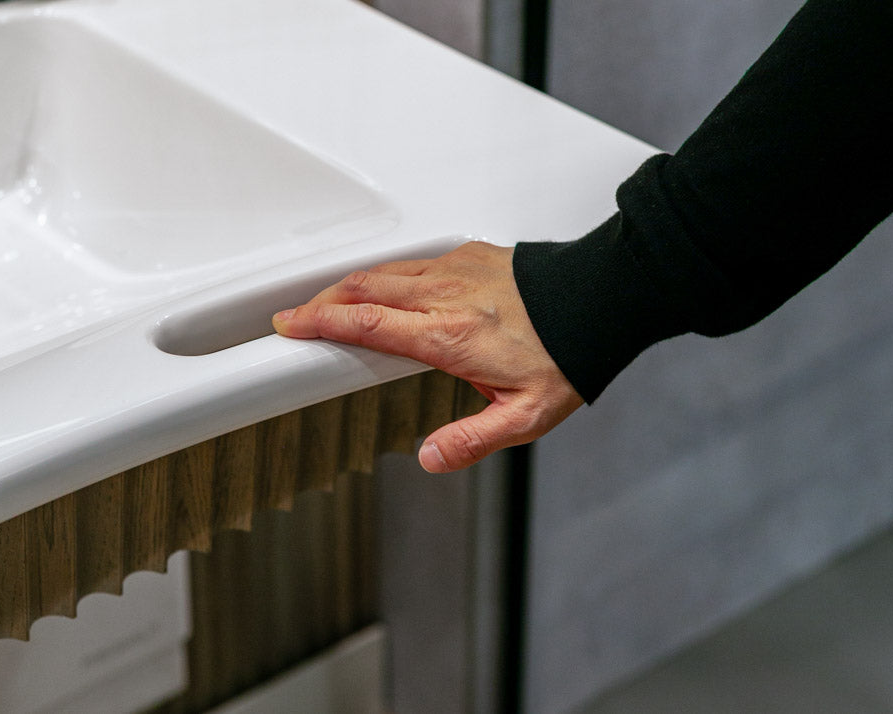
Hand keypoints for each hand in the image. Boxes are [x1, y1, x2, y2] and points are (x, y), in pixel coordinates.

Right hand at [272, 241, 583, 472]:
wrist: (603, 299)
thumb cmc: (568, 354)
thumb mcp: (526, 416)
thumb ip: (473, 440)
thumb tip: (430, 458)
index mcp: (449, 336)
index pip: (366, 323)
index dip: (319, 323)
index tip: (289, 328)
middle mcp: (445, 295)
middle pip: (362, 288)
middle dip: (320, 302)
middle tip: (296, 317)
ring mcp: (456, 269)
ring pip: (384, 270)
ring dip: (349, 286)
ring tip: (330, 304)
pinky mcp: (468, 255)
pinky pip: (412, 261)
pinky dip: (384, 275)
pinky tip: (384, 289)